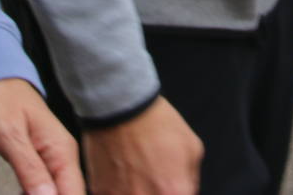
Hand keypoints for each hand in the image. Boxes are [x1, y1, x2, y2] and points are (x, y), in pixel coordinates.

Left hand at [0, 78, 83, 194]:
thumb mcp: (9, 135)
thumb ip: (29, 169)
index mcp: (61, 149)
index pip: (74, 193)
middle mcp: (62, 155)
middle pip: (68, 194)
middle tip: (23, 192)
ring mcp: (52, 158)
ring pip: (58, 192)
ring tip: (21, 191)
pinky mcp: (41, 161)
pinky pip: (46, 187)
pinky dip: (36, 194)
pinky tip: (23, 193)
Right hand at [83, 97, 201, 194]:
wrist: (120, 106)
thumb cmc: (156, 123)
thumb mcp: (192, 147)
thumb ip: (192, 179)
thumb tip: (187, 192)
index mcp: (175, 192)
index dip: (178, 194)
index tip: (173, 188)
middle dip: (156, 194)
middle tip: (154, 181)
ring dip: (136, 193)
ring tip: (136, 179)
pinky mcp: (100, 192)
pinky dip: (118, 191)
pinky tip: (121, 178)